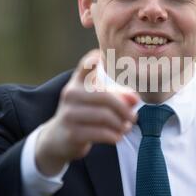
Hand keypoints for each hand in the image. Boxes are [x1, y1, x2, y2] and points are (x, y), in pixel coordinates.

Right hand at [35, 49, 138, 175]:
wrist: (59, 138)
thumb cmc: (84, 114)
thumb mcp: (98, 101)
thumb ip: (119, 96)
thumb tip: (135, 99)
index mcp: (78, 82)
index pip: (85, 66)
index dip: (92, 60)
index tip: (100, 57)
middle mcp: (71, 95)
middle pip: (105, 97)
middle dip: (124, 108)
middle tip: (134, 117)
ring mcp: (69, 114)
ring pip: (104, 116)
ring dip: (120, 124)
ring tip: (126, 127)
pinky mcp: (72, 133)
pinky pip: (100, 133)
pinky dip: (113, 136)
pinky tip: (118, 137)